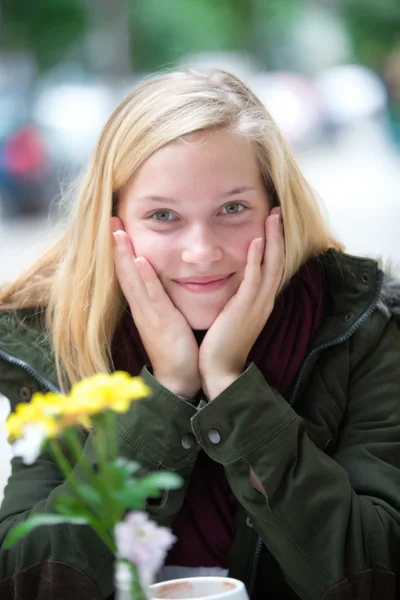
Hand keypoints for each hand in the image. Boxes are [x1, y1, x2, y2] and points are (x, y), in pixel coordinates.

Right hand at [111, 217, 200, 398]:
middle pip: (124, 271)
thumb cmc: (177, 347)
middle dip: (117, 245)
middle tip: (110, 219)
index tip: (117, 226)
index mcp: (144, 305)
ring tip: (117, 232)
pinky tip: (138, 261)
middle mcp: (141, 307)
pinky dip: (144, 278)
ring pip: (133, 279)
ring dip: (124, 255)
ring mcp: (149, 314)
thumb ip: (163, 299)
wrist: (180, 377)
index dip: (121, 250)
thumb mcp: (168, 317)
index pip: (128, 272)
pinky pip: (152, 296)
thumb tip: (164, 281)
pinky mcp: (162, 322)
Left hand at [199, 208, 284, 398]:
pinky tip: (257, 241)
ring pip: (270, 265)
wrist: (220, 370)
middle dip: (278, 235)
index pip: (271, 266)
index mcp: (260, 301)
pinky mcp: (245, 309)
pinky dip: (258, 260)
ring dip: (272, 239)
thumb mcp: (232, 316)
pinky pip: (254, 280)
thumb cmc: (222, 345)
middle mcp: (263, 300)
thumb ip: (235, 299)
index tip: (271, 223)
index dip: (274, 244)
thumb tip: (231, 283)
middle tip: (277, 210)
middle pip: (277, 261)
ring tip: (273, 216)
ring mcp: (257, 304)